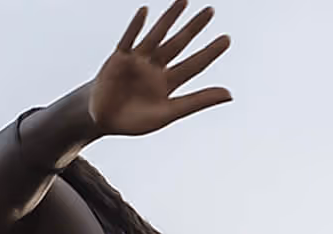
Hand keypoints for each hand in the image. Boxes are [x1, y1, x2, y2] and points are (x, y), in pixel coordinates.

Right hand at [89, 2, 232, 136]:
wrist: (102, 122)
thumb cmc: (135, 120)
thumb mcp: (169, 113)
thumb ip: (198, 101)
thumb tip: (230, 94)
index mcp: (168, 82)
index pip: (194, 64)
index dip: (210, 52)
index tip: (227, 39)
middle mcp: (155, 68)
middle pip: (179, 44)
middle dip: (194, 28)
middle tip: (211, 11)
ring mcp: (138, 61)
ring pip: (157, 36)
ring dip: (169, 18)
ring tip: (184, 1)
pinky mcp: (119, 59)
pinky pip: (128, 40)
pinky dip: (136, 26)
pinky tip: (145, 11)